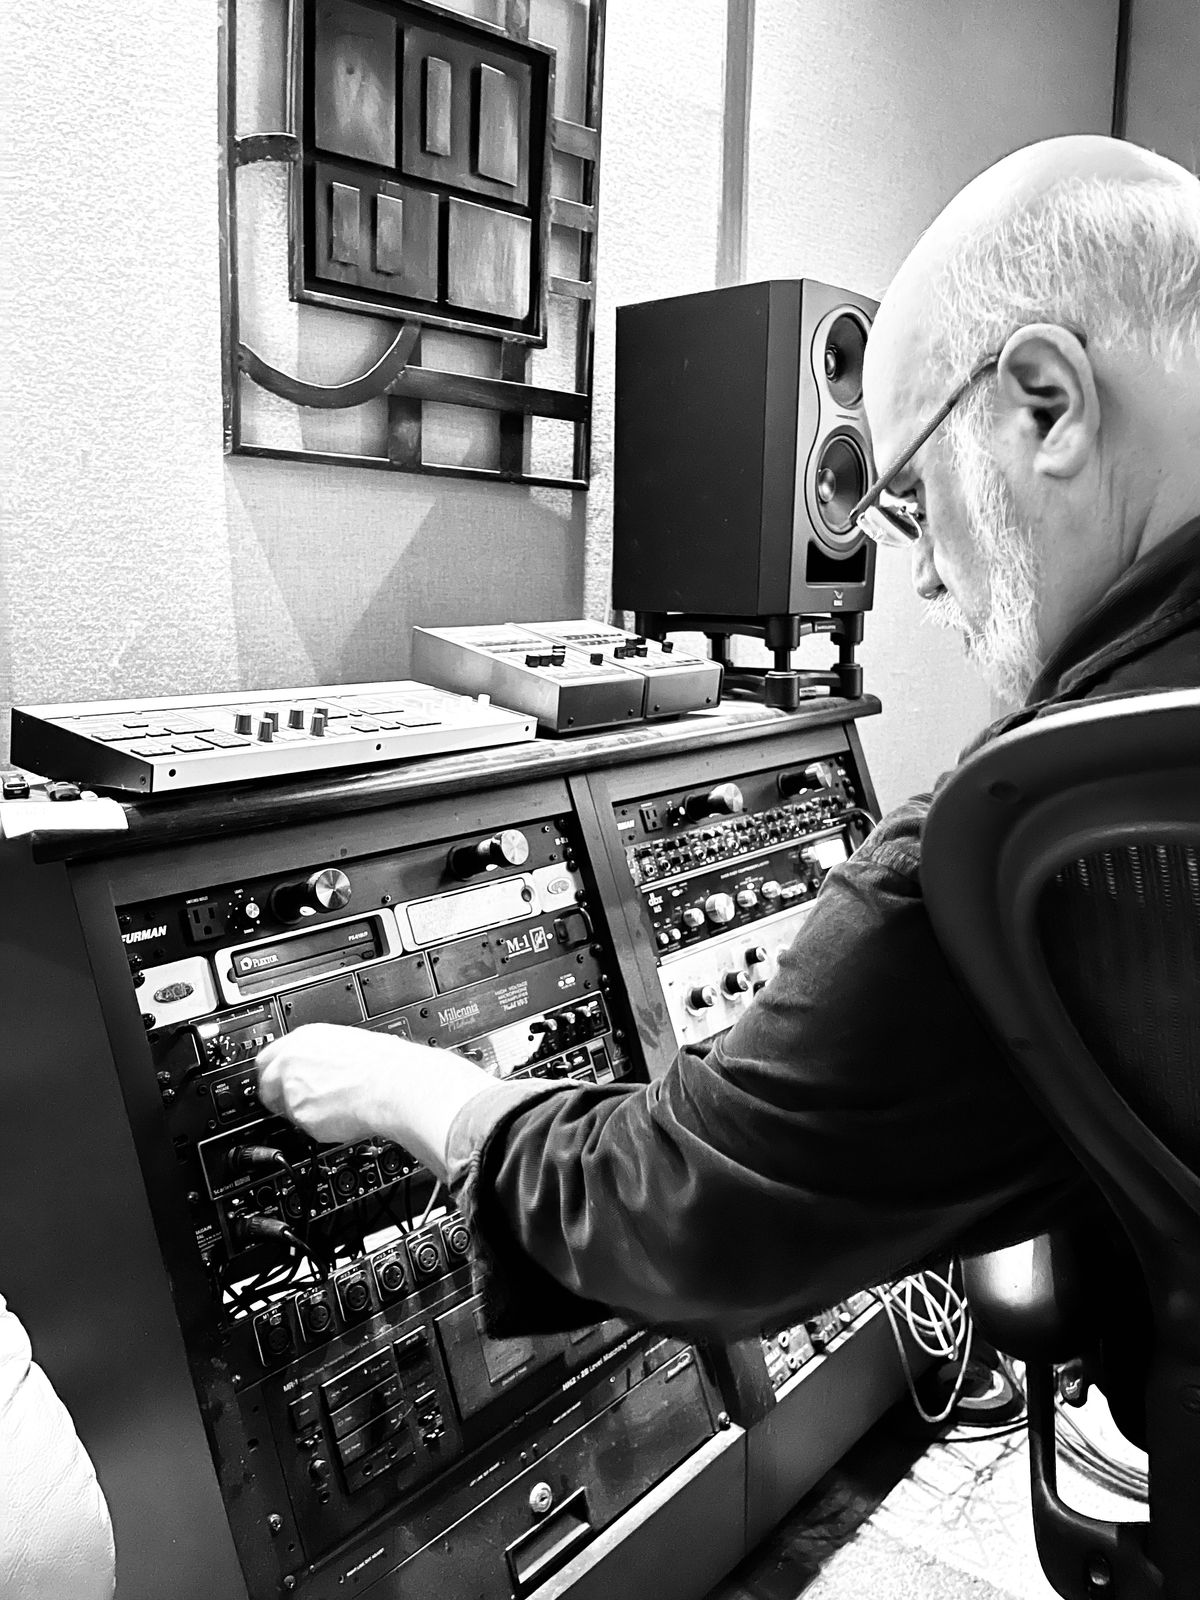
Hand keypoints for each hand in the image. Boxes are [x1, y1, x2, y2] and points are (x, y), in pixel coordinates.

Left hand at [255, 1024, 495, 1176]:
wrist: (395, 1085)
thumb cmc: (385, 1063)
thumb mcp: (346, 1044)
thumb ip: (320, 1055)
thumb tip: (317, 1065)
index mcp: (304, 1038)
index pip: (266, 1058)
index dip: (272, 1073)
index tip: (276, 1081)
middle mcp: (292, 1062)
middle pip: (266, 1085)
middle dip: (277, 1095)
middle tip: (297, 1101)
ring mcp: (293, 1091)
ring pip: (285, 1109)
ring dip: (303, 1111)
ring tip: (334, 1106)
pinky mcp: (302, 1118)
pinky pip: (304, 1126)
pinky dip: (318, 1126)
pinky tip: (340, 1116)